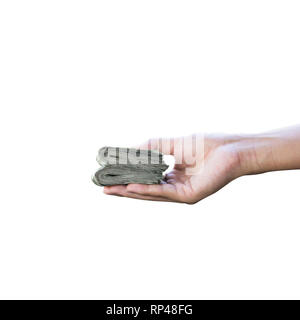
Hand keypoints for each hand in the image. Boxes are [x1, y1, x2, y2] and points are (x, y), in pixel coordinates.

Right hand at [103, 134, 245, 203]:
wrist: (231, 149)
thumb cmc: (206, 145)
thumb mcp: (172, 144)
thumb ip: (152, 147)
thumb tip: (130, 150)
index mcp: (173, 177)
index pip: (145, 180)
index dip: (127, 179)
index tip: (110, 177)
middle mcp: (175, 187)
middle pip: (145, 190)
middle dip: (123, 189)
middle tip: (103, 188)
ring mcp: (181, 193)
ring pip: (151, 194)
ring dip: (130, 192)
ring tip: (111, 190)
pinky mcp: (189, 196)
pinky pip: (164, 193)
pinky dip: (147, 190)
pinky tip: (131, 188)